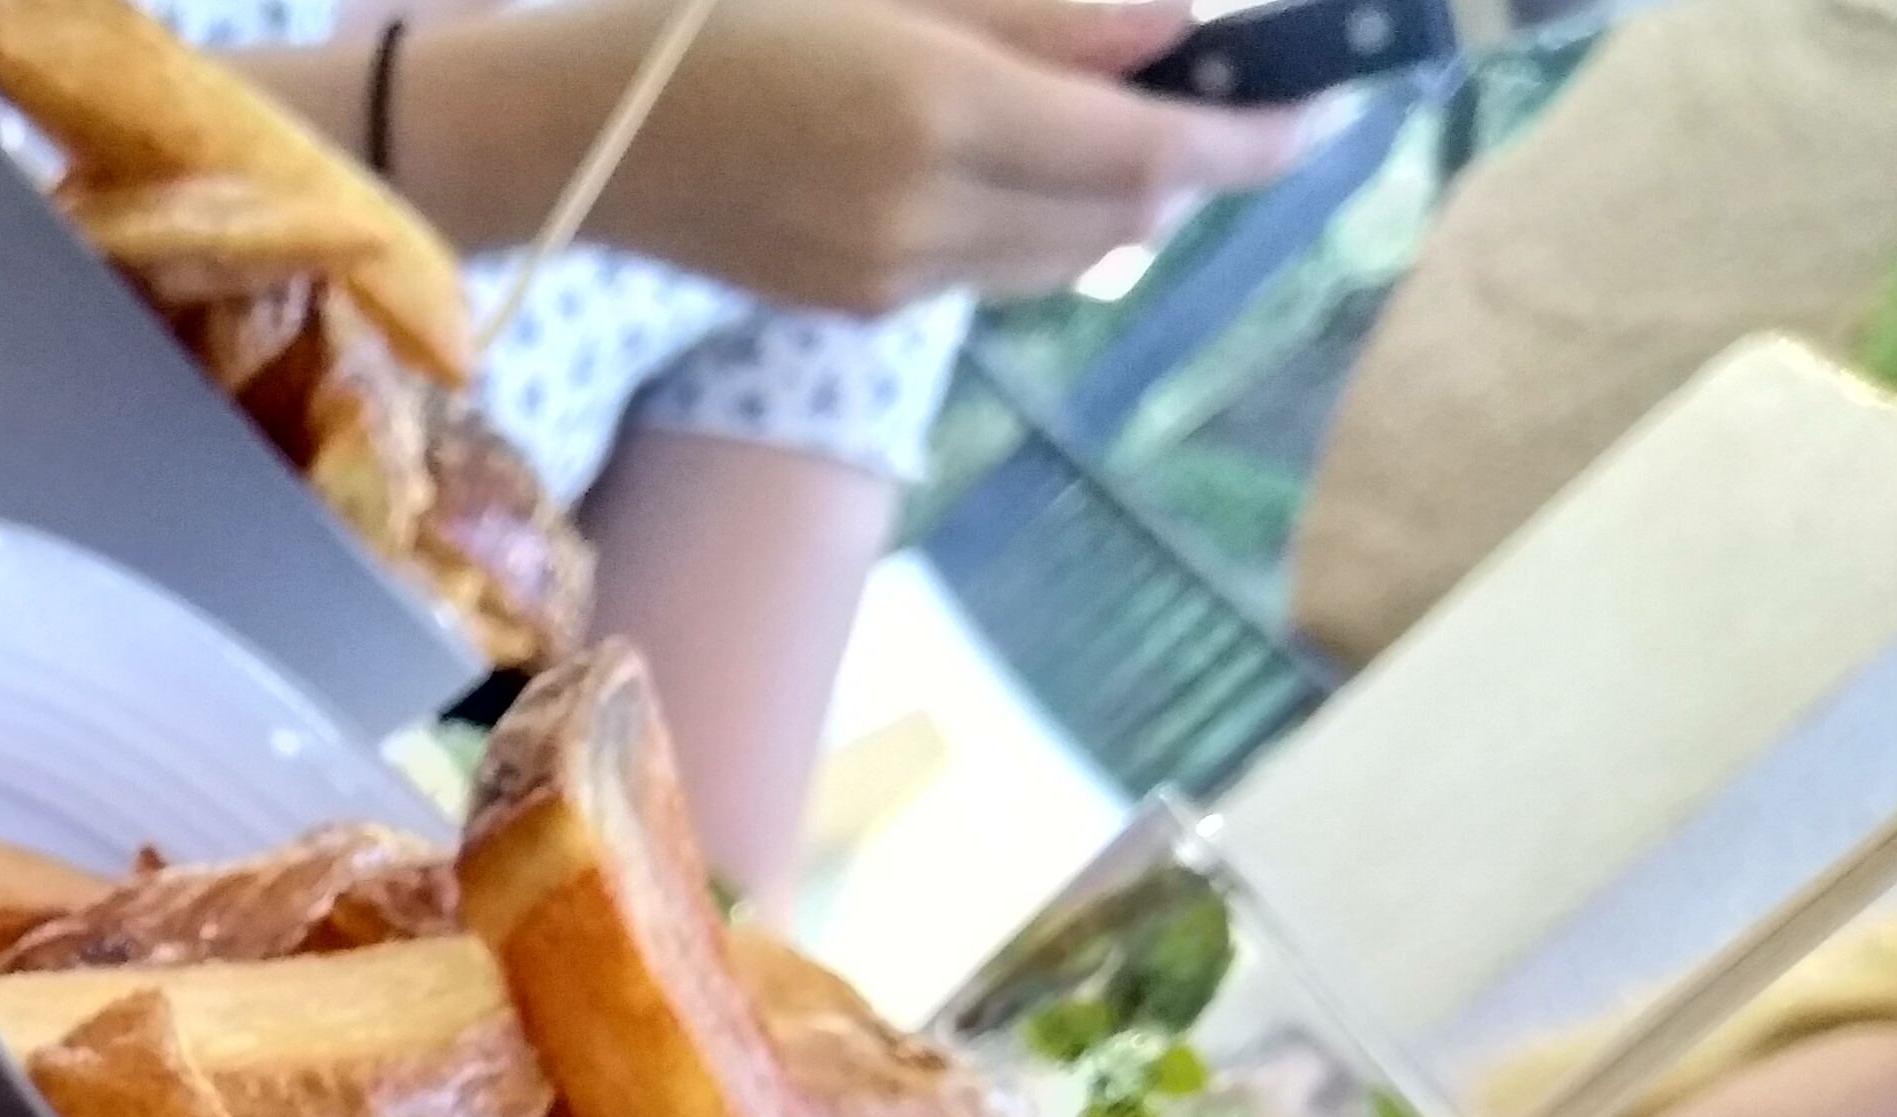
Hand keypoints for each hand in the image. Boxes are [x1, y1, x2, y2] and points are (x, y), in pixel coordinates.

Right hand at [559, 0, 1315, 313]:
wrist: (573, 134)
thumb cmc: (720, 16)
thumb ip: (1040, 13)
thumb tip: (1177, 35)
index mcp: (937, 110)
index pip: (1145, 149)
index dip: (1249, 137)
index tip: (1323, 108)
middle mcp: (923, 214)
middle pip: (1119, 215)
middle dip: (1192, 165)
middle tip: (1235, 101)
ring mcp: (889, 279)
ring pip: (1064, 254)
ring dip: (1117, 198)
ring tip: (1126, 129)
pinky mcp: (855, 307)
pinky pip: (990, 271)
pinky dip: (1034, 221)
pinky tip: (1009, 164)